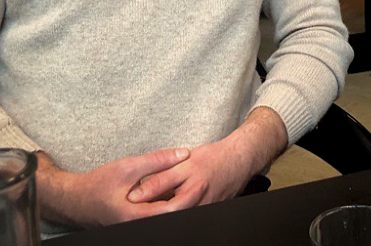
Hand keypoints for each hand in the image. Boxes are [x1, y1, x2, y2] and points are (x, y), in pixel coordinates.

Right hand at [36, 148, 207, 228]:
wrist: (76, 200)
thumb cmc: (98, 184)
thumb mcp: (128, 166)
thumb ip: (157, 160)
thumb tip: (185, 153)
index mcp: (136, 217)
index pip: (174, 211)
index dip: (191, 196)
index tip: (203, 181)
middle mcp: (139, 226)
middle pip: (174, 217)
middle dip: (192, 201)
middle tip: (205, 183)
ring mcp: (138, 226)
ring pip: (168, 217)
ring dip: (183, 204)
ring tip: (196, 186)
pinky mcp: (138, 223)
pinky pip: (160, 216)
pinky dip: (172, 205)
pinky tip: (180, 192)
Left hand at [128, 107, 286, 205]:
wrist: (239, 161)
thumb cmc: (212, 157)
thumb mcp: (188, 158)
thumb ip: (166, 170)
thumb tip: (142, 184)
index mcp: (189, 170)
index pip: (163, 182)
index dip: (145, 190)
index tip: (131, 197)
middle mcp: (197, 187)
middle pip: (171, 203)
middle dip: (154, 208)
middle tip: (138, 211)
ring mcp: (205, 201)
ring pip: (182, 211)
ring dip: (166, 212)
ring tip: (152, 213)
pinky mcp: (211, 209)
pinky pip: (192, 213)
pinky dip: (181, 213)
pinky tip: (171, 212)